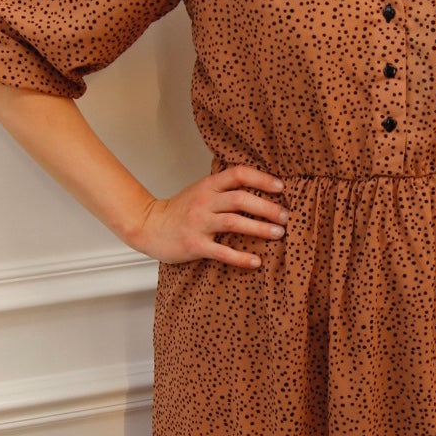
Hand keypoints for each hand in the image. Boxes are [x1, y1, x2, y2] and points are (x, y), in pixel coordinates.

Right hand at [133, 165, 288, 268]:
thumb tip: (260, 190)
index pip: (238, 174)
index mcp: (208, 185)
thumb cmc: (180, 210)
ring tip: (278, 234)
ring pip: (234, 222)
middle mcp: (204, 201)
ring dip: (260, 228)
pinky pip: (221, 251)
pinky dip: (240, 257)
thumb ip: (225, 189)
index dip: (262, 179)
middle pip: (241, 199)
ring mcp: (198, 223)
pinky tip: (256, 261)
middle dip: (268, 208)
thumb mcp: (201, 191)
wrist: (149, 226)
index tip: (281, 187)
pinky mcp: (194, 245)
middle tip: (286, 216)